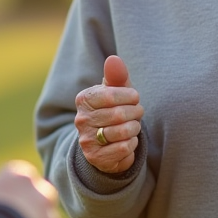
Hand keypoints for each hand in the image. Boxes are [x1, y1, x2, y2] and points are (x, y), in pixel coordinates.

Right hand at [75, 55, 143, 173]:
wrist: (106, 143)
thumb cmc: (115, 109)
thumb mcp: (117, 91)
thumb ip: (116, 75)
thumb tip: (113, 59)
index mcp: (84, 99)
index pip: (111, 94)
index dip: (130, 96)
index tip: (134, 97)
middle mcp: (81, 120)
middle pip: (119, 114)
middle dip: (135, 113)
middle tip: (137, 113)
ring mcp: (86, 140)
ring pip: (123, 132)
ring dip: (134, 128)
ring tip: (133, 126)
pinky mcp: (96, 158)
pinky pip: (124, 148)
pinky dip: (132, 144)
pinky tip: (128, 140)